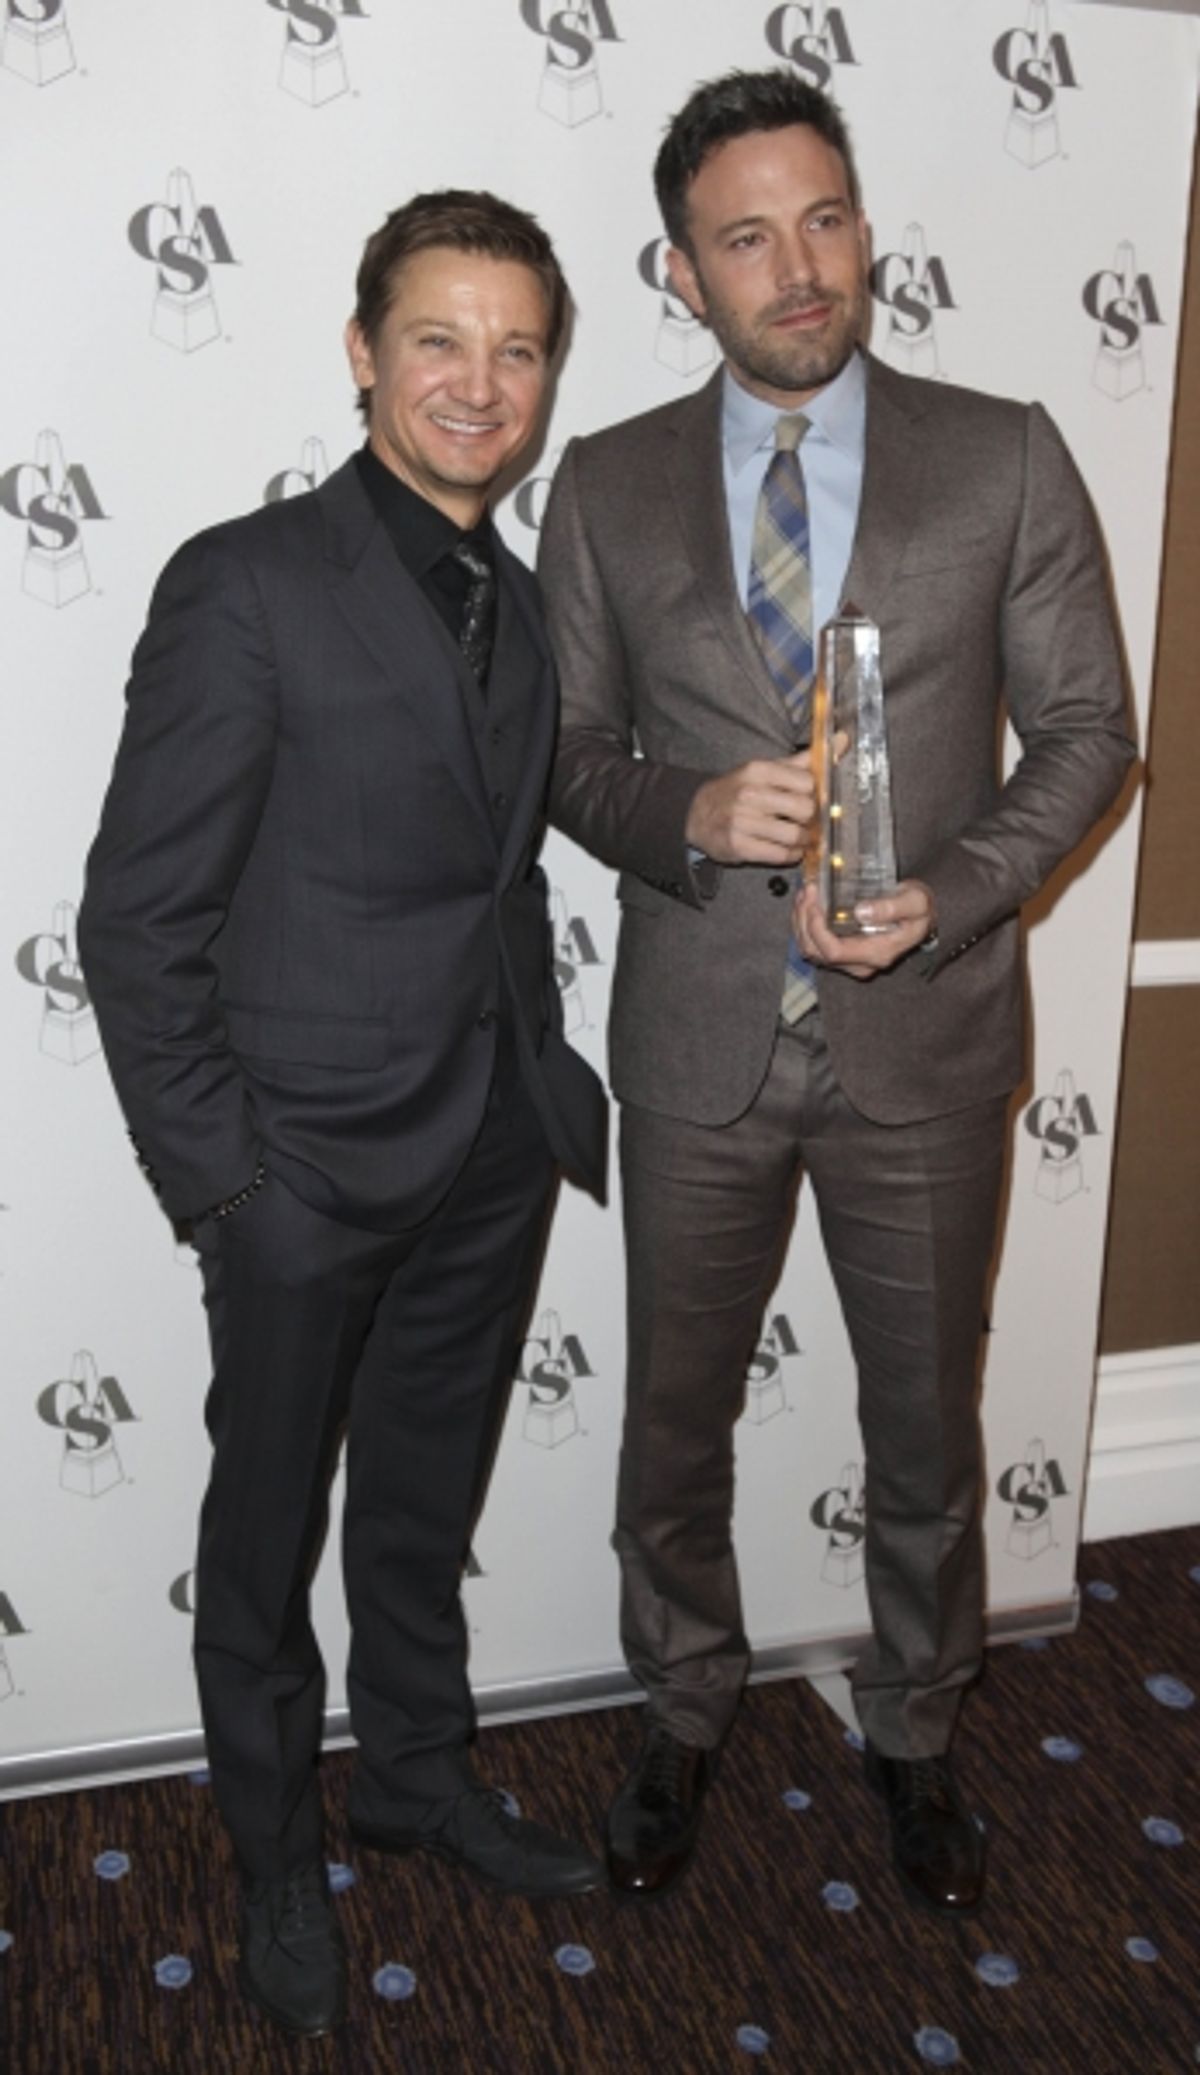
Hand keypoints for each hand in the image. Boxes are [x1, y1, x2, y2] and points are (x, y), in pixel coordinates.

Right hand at [685, 753, 816, 865]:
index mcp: (758, 771)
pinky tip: (790, 849)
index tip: (816, 800)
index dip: (817, 794)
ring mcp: (742, 822)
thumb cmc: (737, 791)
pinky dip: (791, 854)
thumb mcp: (763, 770)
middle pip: (804, 809)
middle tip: (811, 821)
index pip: (807, 782)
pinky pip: (779, 855)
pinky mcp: (739, 846)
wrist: (695, 814)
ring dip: (804, 840)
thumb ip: (801, 761)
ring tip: (802, 837)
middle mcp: (750, 794)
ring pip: (794, 836)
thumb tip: (840, 740)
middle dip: (813, 819)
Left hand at [793, 880, 935, 979]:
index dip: (816, 928)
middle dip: (804, 920)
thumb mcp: (916, 902)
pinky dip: (804, 923)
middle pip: (816, 952)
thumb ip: (893, 907)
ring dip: (800, 921)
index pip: (833, 952)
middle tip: (808, 890)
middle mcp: (860, 964)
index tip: (814, 901)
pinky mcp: (842, 952)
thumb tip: (862, 911)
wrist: (921, 916)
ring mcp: (849, 961)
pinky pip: (813, 944)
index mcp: (877, 954)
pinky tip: (808, 903)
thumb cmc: (919, 909)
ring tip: (806, 893)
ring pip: (810, 950)